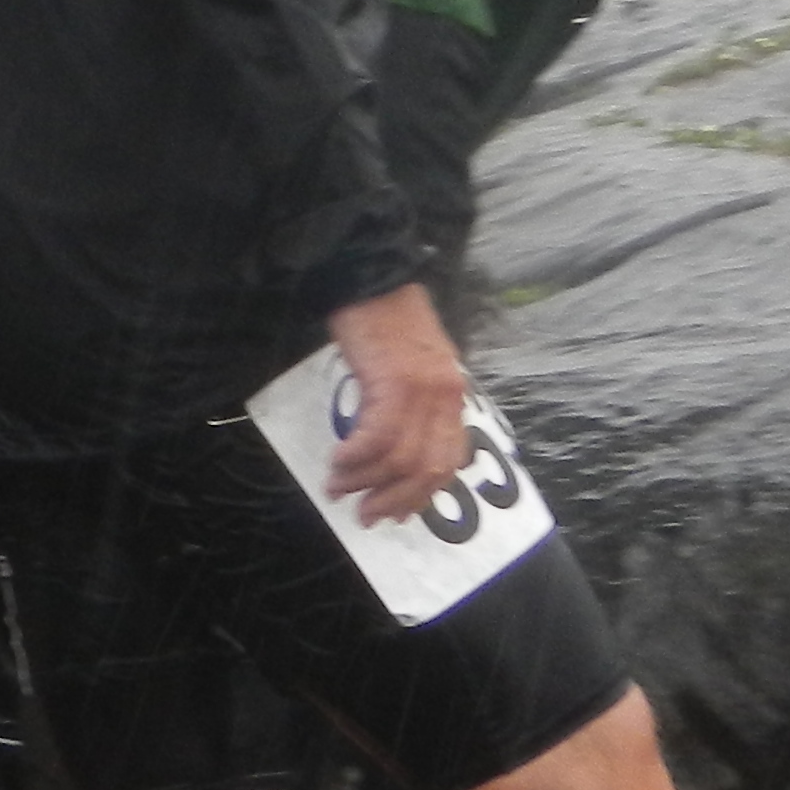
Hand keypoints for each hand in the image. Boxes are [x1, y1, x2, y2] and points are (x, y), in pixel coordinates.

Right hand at [322, 282, 474, 525]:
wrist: (370, 273)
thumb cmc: (385, 314)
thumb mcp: (412, 361)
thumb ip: (413, 399)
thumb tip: (393, 441)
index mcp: (452, 393)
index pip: (448, 460)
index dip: (422, 494)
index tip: (397, 512)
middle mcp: (445, 397)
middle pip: (427, 469)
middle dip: (395, 500)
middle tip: (365, 515)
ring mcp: (423, 391)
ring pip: (400, 459)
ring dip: (365, 482)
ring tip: (337, 489)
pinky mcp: (395, 383)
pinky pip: (377, 437)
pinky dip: (356, 458)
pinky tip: (337, 461)